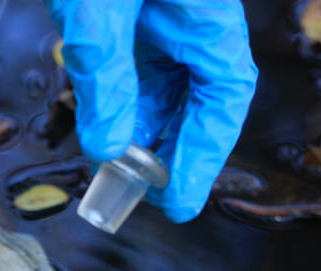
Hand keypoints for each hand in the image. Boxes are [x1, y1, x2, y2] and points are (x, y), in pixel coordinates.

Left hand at [46, 0, 257, 221]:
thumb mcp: (96, 9)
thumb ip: (104, 76)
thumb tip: (106, 150)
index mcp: (208, 15)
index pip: (223, 98)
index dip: (203, 156)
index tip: (177, 202)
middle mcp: (197, 22)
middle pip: (202, 102)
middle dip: (178, 155)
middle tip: (151, 199)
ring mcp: (170, 21)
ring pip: (170, 93)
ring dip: (149, 137)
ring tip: (125, 176)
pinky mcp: (141, 22)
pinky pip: (143, 77)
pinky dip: (127, 111)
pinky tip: (110, 137)